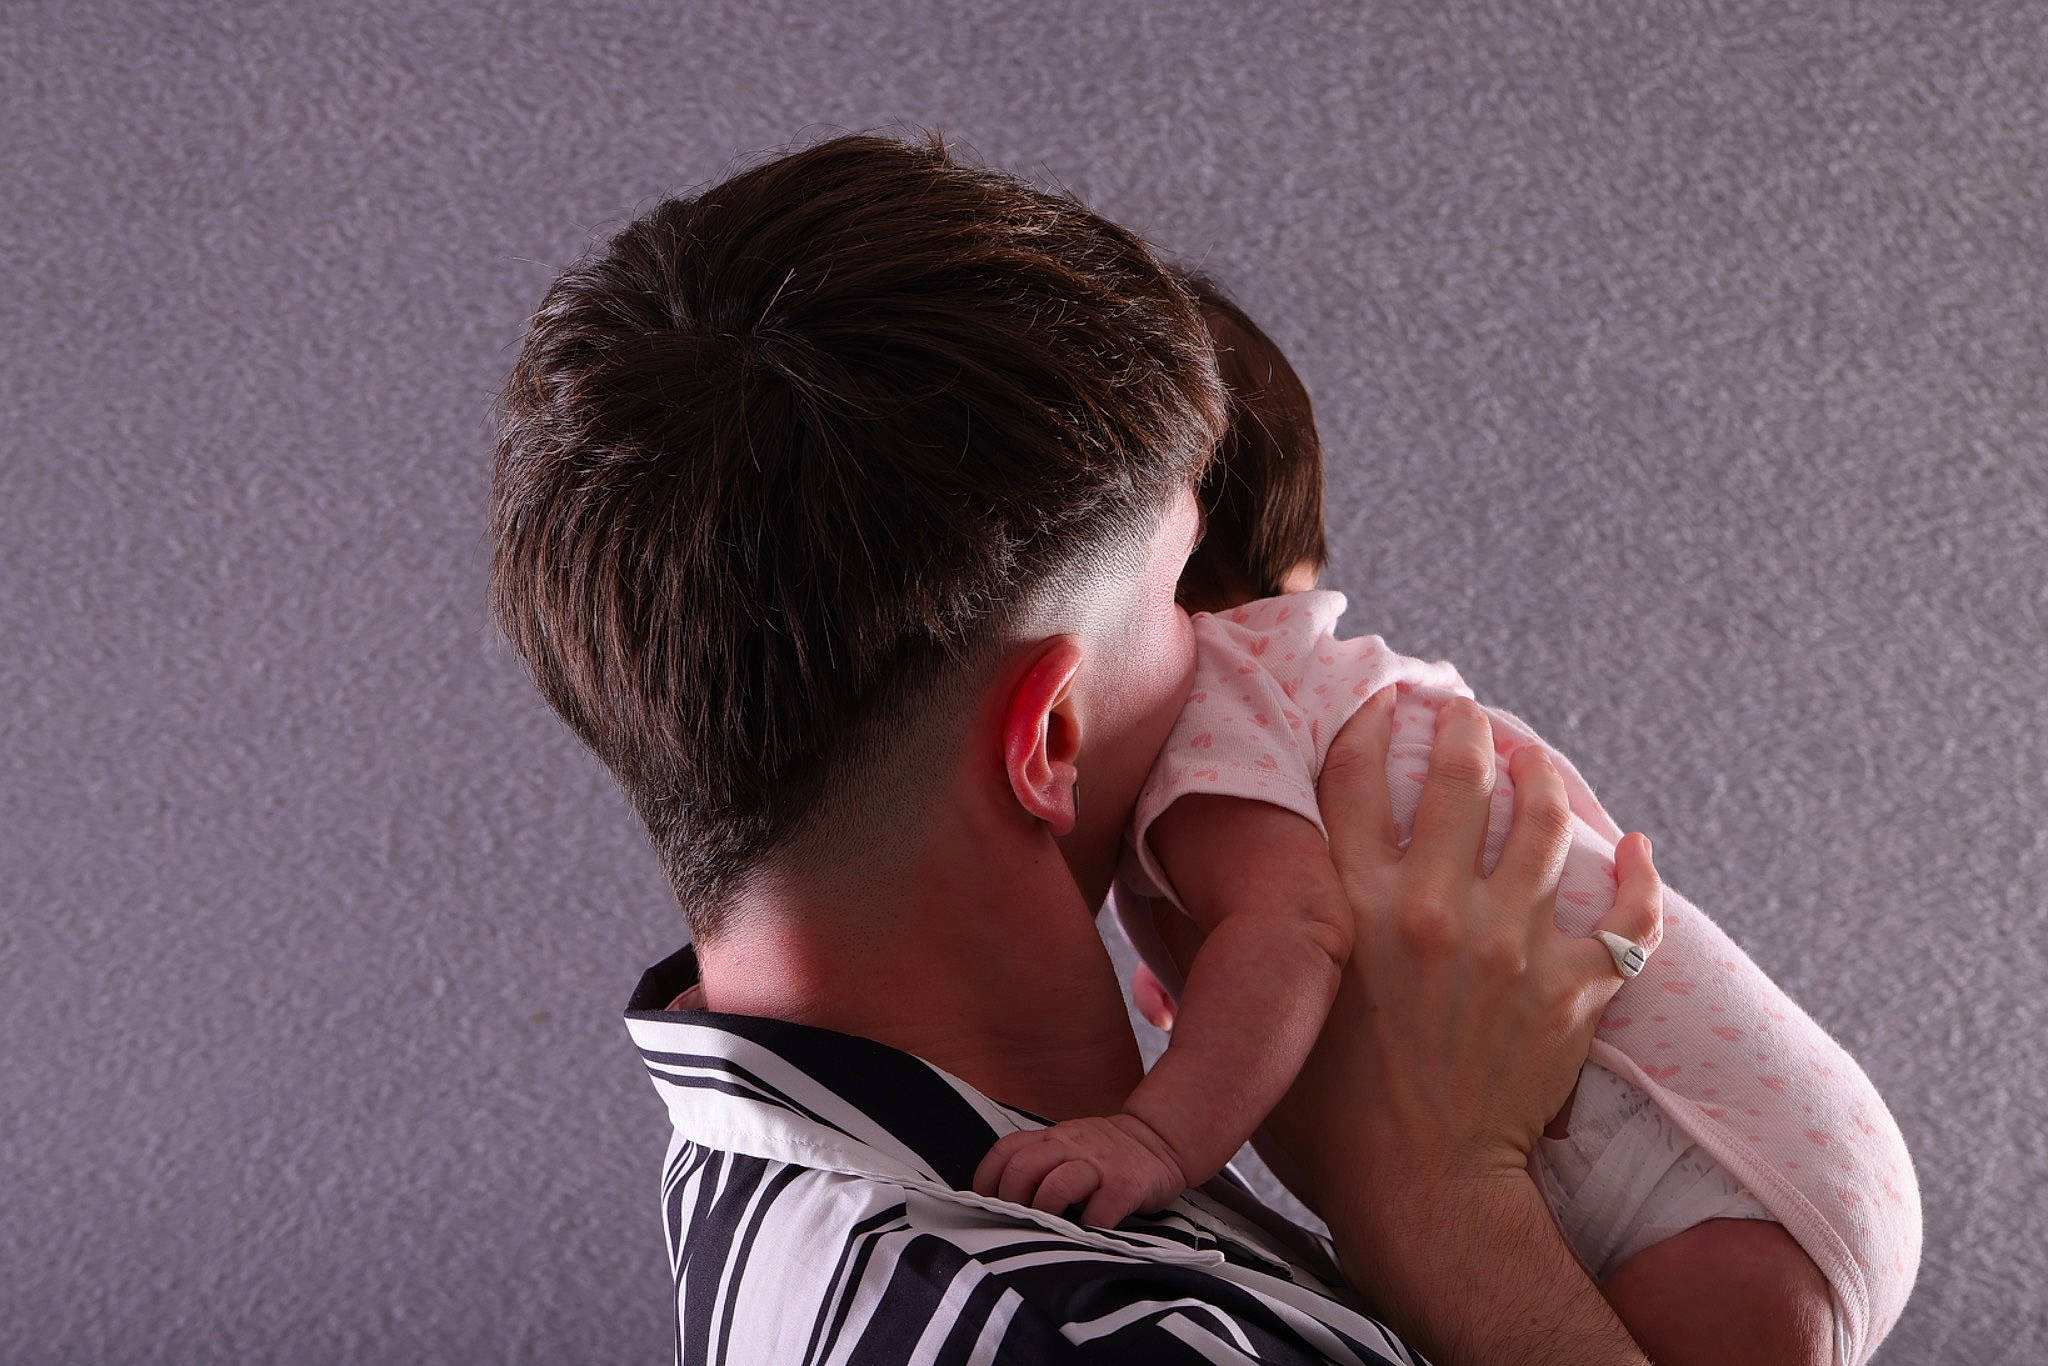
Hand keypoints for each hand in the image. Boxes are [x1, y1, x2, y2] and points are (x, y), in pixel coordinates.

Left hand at [971, 1112, 1189, 1228]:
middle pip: (1024, 1167)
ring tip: (1047, 1230)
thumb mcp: (1069, 1145)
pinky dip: (1087, 1228)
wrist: (1160, 1141)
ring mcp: (1099, 1164)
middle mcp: (1071, 1146)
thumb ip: (1041, 1161)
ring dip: (1044, 1212)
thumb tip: (999, 1199)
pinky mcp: (1126, 1185)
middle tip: (1016, 1222)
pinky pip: (1100, 1209)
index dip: (988, 1178)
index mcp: (1052, 1138)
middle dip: (1012, 1200)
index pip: (1007, 1149)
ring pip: (1057, 1185)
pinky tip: (1085, 1235)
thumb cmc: (1105, 1154)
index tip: (986, 1204)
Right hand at [1241, 688, 1664, 1228]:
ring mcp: (1512, 945)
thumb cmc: (1323, 1123)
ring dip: (1542, 778)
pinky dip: (1637, 875)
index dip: (1368, 724)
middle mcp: (1431, 906)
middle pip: (1458, 777)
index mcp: (1350, 906)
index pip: (1356, 776)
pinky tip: (1635, 846)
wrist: (1422, 1197)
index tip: (1381, 702)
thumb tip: (1162, 899)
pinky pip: (1626, 917)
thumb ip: (1207, 952)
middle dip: (1465, 729)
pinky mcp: (1573, 991)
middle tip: (1467, 712)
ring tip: (1536, 759)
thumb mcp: (1250, 1022)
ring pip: (1542, 825)